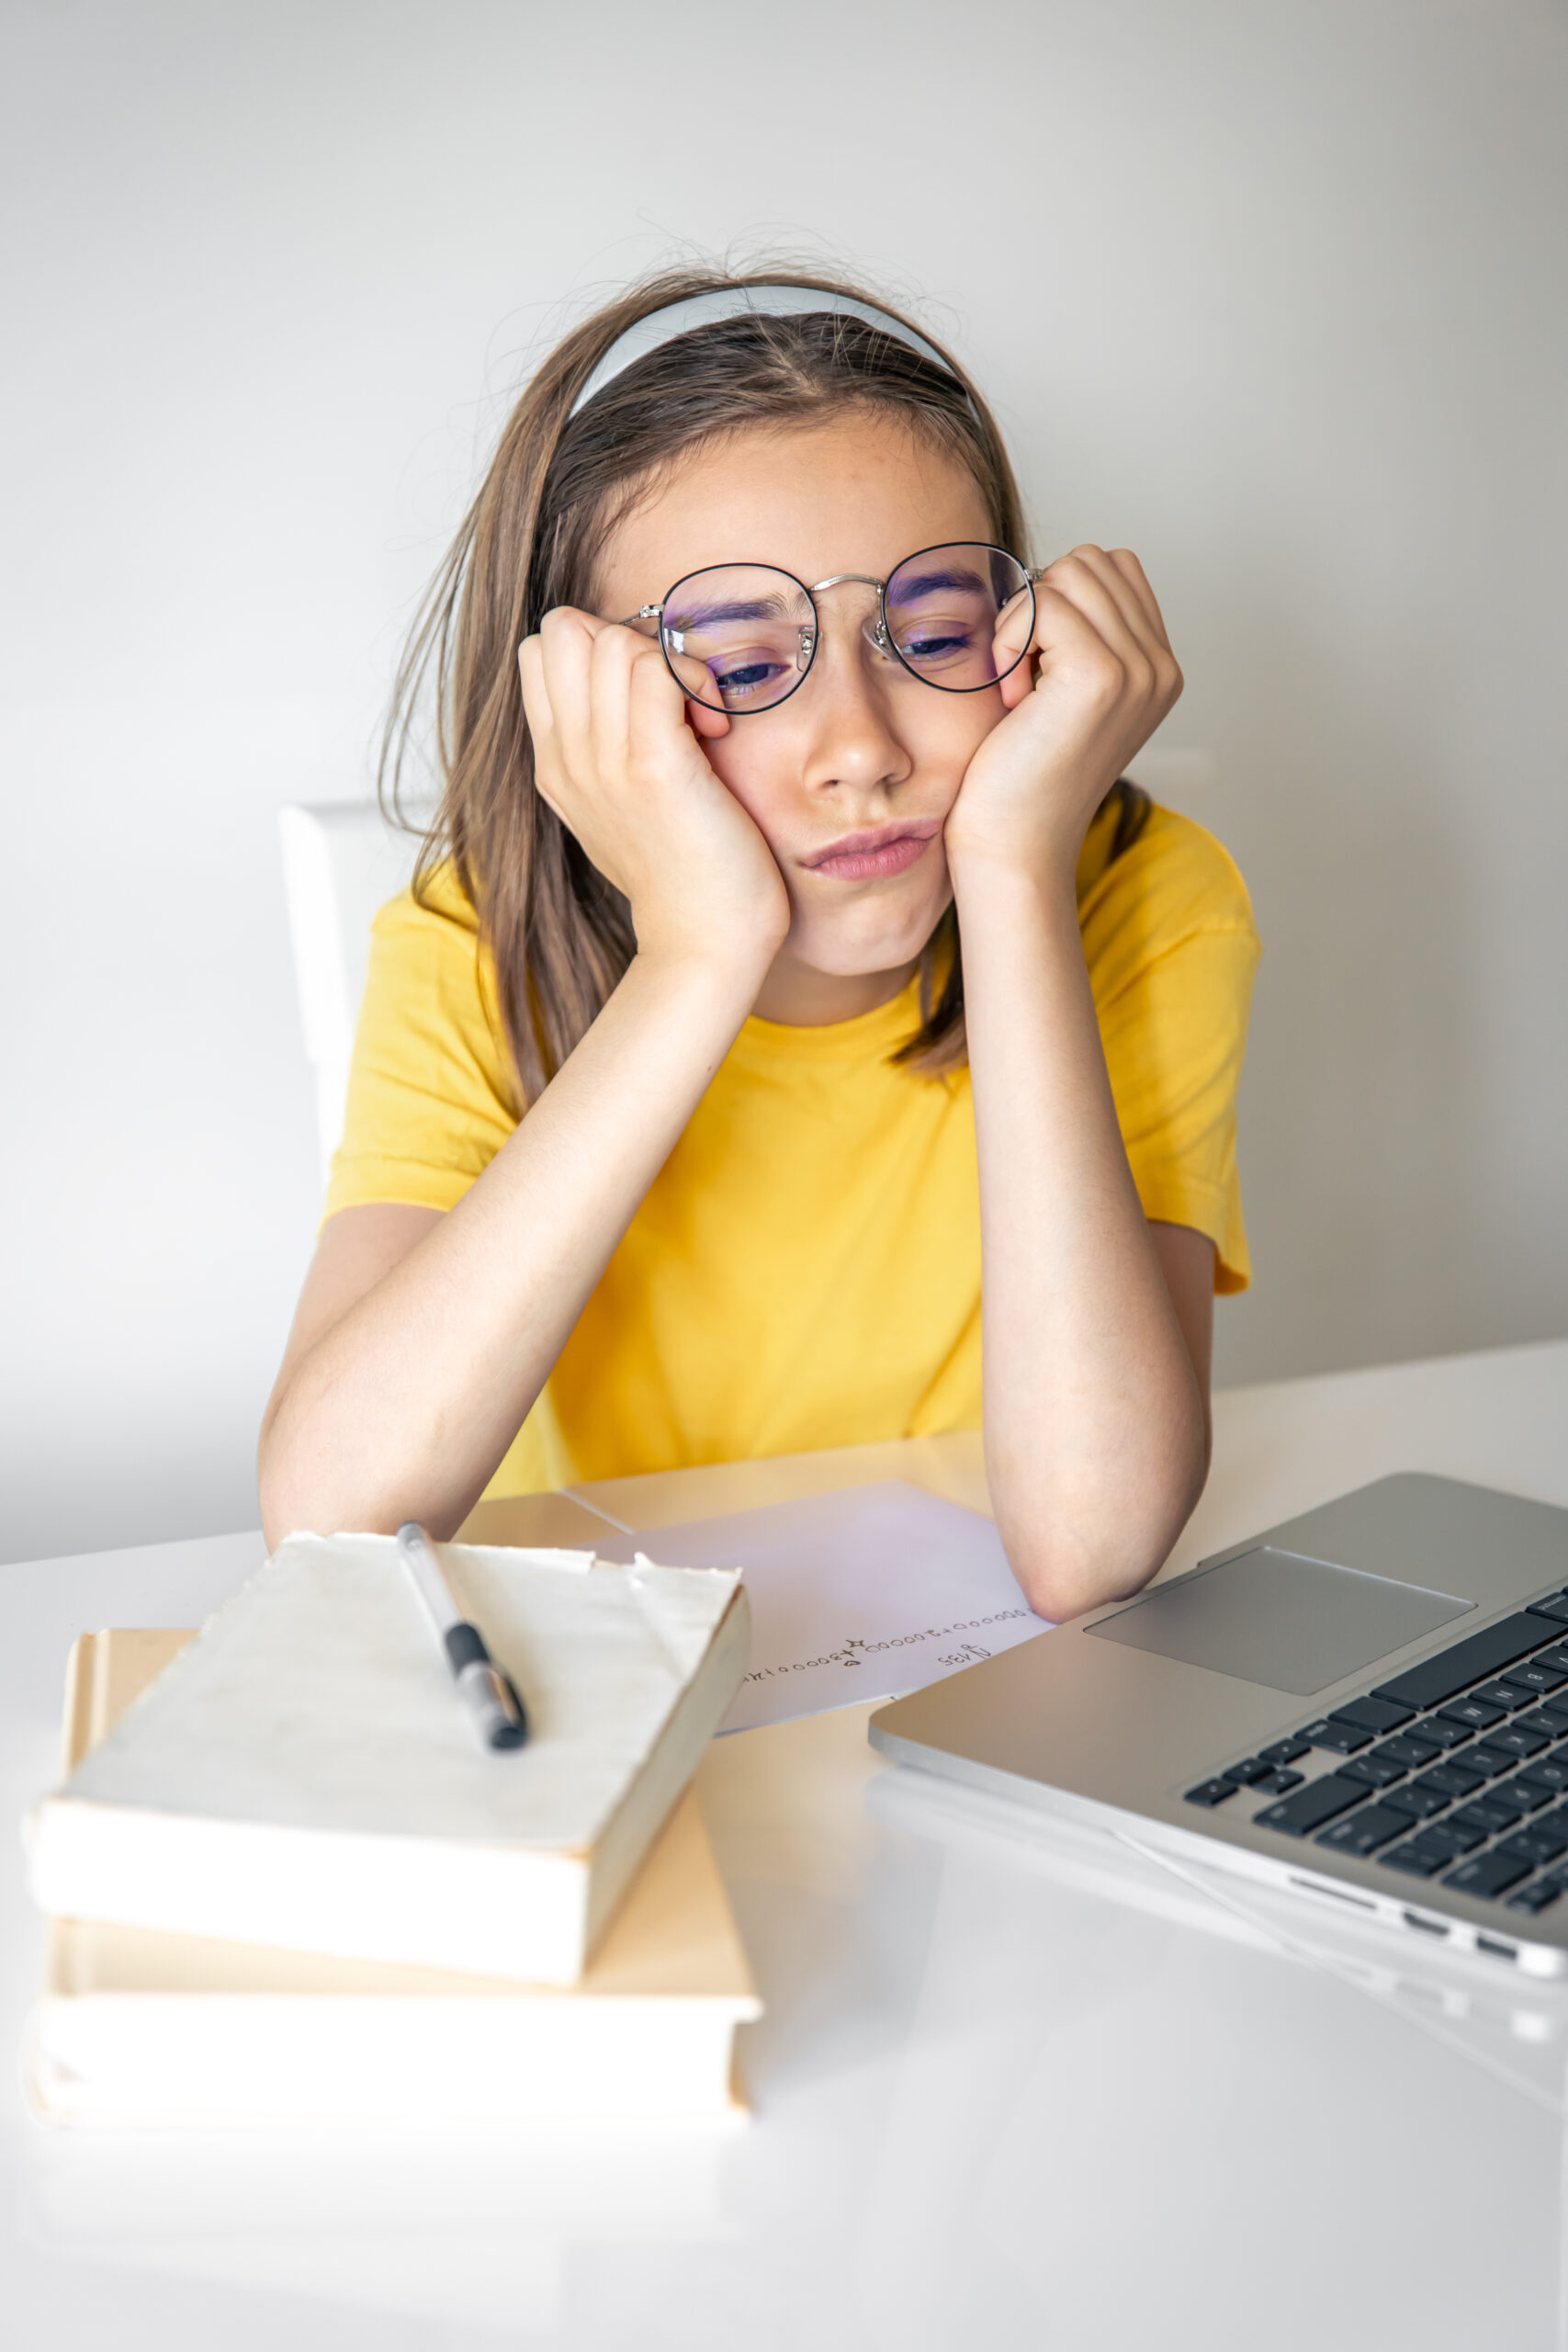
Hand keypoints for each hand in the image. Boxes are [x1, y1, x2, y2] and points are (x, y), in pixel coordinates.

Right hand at [518, 610, 790, 976]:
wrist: (703, 946)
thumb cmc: (686, 876)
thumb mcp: (622, 811)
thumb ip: (606, 754)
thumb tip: (628, 696)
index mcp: (555, 764)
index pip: (543, 650)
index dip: (600, 649)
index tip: (650, 703)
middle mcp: (568, 759)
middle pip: (565, 630)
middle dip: (630, 643)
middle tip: (675, 702)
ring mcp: (603, 763)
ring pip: (613, 641)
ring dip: (671, 663)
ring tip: (701, 720)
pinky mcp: (652, 768)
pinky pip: (656, 667)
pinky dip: (694, 680)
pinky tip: (715, 729)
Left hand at [944, 546, 1181, 883]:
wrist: (1014, 846)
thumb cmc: (1018, 776)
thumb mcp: (1061, 695)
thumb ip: (1078, 636)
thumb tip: (1051, 576)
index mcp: (1158, 670)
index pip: (1115, 568)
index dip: (1060, 600)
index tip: (1039, 668)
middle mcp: (1160, 668)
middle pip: (1091, 561)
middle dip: (1040, 606)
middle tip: (1024, 677)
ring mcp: (1138, 670)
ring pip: (1068, 574)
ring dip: (1023, 622)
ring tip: (1019, 687)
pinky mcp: (1101, 676)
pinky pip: (1043, 603)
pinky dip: (1010, 640)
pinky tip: (1012, 696)